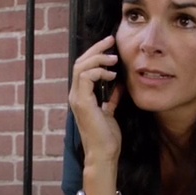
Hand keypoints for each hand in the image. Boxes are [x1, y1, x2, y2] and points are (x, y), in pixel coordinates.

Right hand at [69, 36, 122, 165]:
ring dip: (98, 58)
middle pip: (80, 62)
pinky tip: (111, 75)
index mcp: (81, 96)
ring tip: (113, 58)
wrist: (103, 154)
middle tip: (110, 40)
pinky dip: (98, 72)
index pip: (83, 68)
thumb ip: (111, 99)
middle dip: (96, 49)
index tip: (110, 47)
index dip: (95, 54)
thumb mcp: (110, 113)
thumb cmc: (107, 137)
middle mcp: (75, 95)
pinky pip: (85, 77)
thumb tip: (119, 86)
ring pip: (81, 67)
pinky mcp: (83, 103)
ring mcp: (77, 98)